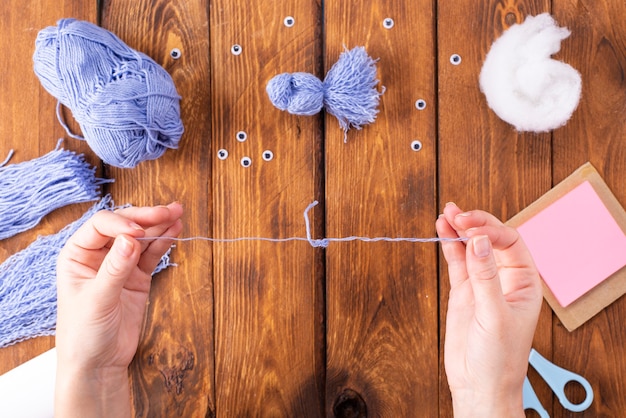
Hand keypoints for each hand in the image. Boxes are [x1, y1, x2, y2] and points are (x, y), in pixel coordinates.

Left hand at [55, 203, 182, 417]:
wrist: (98, 364)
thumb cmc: (84, 334)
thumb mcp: (97, 300)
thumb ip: (114, 269)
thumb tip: (130, 239)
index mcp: (77, 255)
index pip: (101, 226)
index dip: (121, 223)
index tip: (137, 233)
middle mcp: (98, 256)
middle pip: (124, 226)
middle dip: (146, 217)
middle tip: (168, 210)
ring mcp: (120, 265)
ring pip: (141, 238)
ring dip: (159, 226)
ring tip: (177, 214)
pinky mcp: (137, 277)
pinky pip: (151, 254)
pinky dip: (163, 242)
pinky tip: (174, 230)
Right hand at [436, 203, 541, 417]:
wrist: (479, 386)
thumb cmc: (498, 359)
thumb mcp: (495, 316)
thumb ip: (486, 277)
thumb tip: (478, 242)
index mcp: (524, 283)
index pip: (509, 242)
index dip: (490, 230)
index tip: (469, 227)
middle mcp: (505, 279)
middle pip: (490, 239)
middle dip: (474, 224)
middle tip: (456, 214)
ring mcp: (482, 284)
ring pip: (471, 248)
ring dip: (459, 230)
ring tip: (446, 213)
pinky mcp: (463, 293)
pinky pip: (457, 263)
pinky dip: (449, 246)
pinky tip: (442, 231)